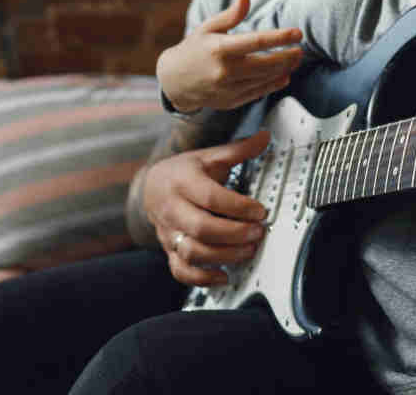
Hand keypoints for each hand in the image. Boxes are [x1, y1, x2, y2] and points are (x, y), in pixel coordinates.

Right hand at [142, 131, 270, 285]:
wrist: (151, 187)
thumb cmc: (184, 172)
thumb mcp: (208, 156)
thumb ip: (237, 149)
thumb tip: (264, 137)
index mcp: (183, 182)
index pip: (210, 196)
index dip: (237, 206)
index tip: (260, 210)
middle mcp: (173, 209)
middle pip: (201, 227)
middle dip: (234, 233)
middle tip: (257, 232)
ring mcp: (170, 232)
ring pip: (192, 251)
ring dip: (224, 255)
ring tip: (248, 250)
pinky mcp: (170, 250)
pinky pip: (181, 271)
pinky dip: (203, 278)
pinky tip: (225, 275)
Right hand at [157, 0, 303, 113]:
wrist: (173, 81)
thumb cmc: (194, 49)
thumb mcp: (208, 28)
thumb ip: (231, 15)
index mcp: (219, 49)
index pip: (256, 42)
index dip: (280, 37)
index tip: (298, 33)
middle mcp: (225, 71)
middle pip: (266, 64)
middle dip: (287, 56)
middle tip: (300, 49)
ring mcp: (228, 89)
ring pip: (265, 79)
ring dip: (284, 69)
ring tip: (295, 59)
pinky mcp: (231, 101)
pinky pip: (259, 92)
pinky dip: (274, 84)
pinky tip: (284, 75)